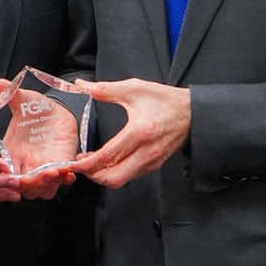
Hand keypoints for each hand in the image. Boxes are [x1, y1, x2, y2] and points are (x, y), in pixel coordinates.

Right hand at [0, 78, 77, 199]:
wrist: (56, 109)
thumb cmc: (35, 107)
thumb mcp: (23, 100)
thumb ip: (11, 94)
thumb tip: (0, 83)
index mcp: (11, 153)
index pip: (7, 175)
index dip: (13, 178)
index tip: (21, 175)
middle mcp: (26, 164)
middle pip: (25, 189)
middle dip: (33, 185)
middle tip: (43, 173)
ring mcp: (42, 168)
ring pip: (42, 191)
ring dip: (49, 185)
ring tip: (56, 172)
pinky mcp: (59, 166)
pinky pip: (60, 183)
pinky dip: (64, 181)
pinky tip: (69, 171)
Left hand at [69, 78, 190, 188]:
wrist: (192, 113)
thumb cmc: (164, 100)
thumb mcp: (134, 89)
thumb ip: (106, 89)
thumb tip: (82, 86)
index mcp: (139, 132)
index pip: (108, 157)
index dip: (87, 164)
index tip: (73, 163)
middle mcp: (146, 152)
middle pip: (114, 178)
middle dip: (93, 175)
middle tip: (79, 165)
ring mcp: (151, 161)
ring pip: (122, 180)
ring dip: (103, 175)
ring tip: (90, 162)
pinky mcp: (154, 165)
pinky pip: (131, 175)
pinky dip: (115, 173)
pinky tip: (108, 161)